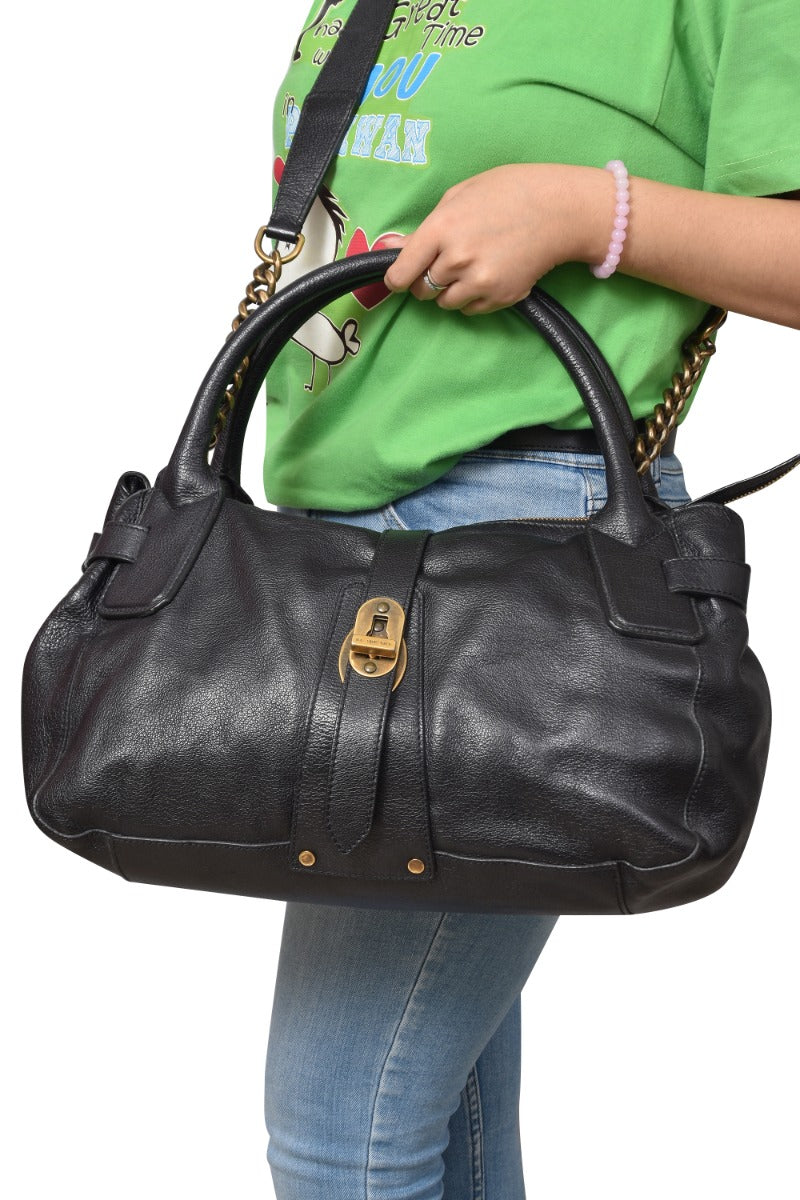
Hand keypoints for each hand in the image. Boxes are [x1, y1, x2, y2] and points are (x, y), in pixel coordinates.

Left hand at [382, 163, 600, 315]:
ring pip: (445, 303)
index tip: (399, 278)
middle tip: (446, 262)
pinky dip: (473, 297)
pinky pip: (470, 309)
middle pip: (422, 290)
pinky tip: (490, 272)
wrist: (560, 210)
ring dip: (450, 290)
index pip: (401, 272)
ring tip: (472, 265)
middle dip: (426, 280)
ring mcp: (479, 281)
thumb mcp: (460, 196)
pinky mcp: (499, 297)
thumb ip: (423, 229)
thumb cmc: (509, 192)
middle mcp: (456, 259)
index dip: (396, 278)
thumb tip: (388, 248)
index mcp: (441, 228)